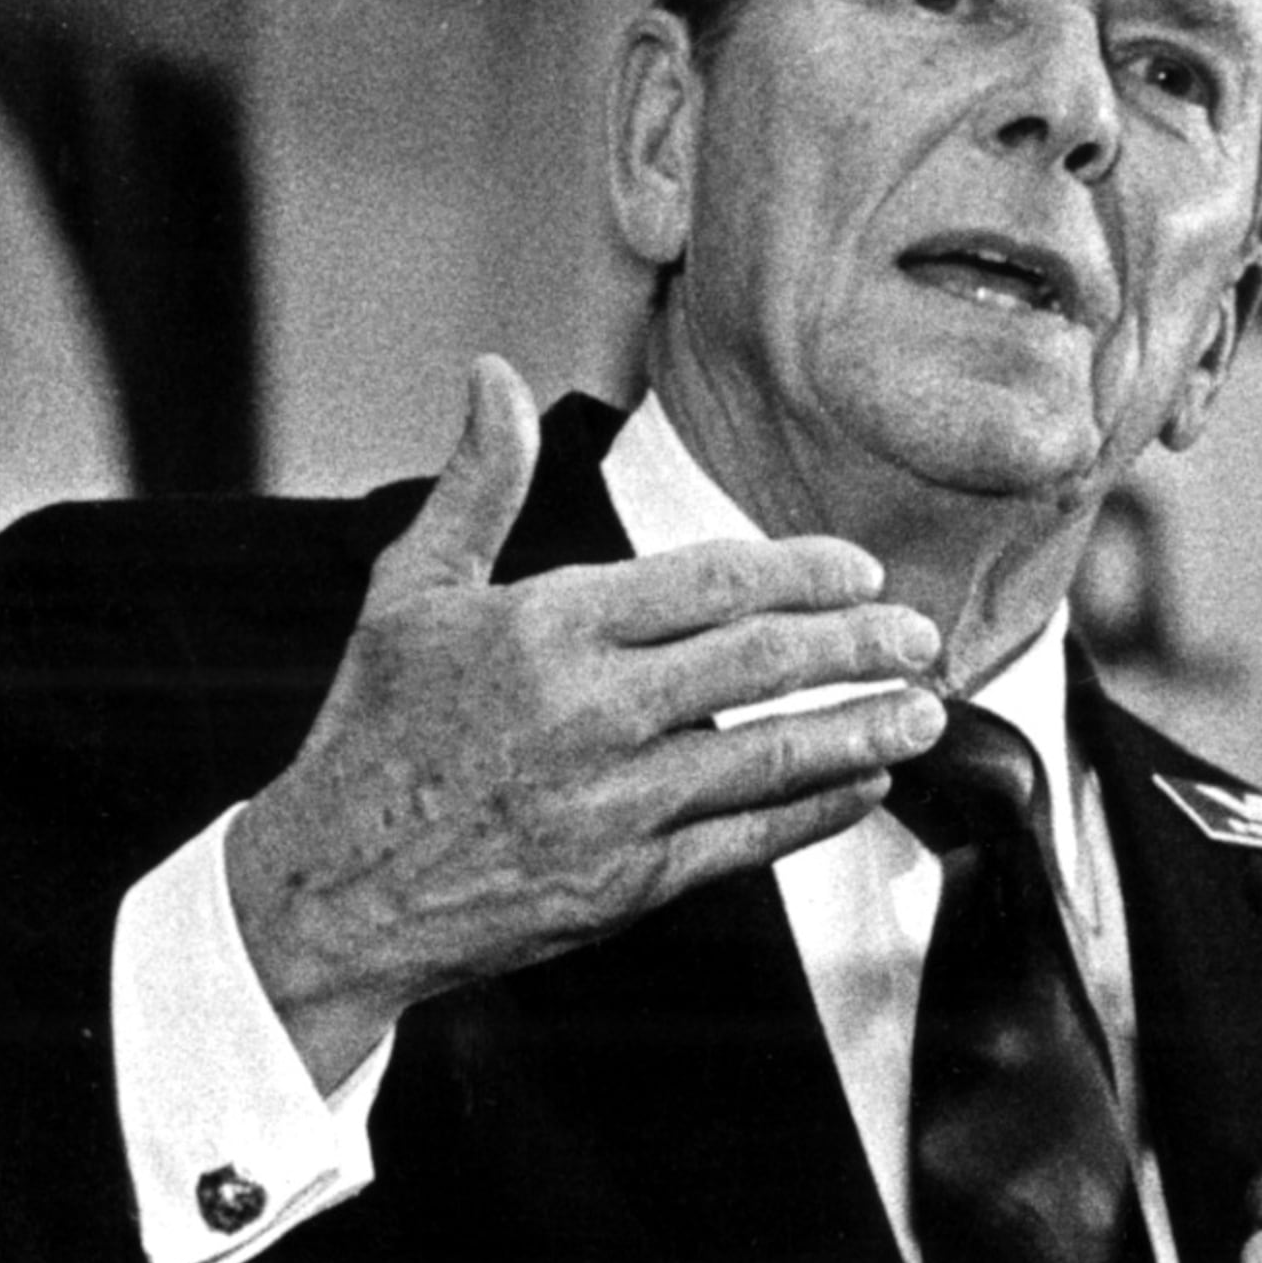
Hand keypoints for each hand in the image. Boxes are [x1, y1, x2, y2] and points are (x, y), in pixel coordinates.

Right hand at [227, 357, 946, 1089]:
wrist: (336, 888)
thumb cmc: (377, 730)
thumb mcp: (410, 592)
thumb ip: (477, 485)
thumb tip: (491, 374)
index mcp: (547, 627)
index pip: (711, 583)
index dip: (803, 573)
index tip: (859, 572)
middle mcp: (590, 711)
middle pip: (762, 663)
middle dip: (860, 645)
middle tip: (921, 633)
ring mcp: (615, 803)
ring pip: (772, 756)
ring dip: (863, 729)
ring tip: (925, 710)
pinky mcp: (628, 884)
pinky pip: (748, 840)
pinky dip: (817, 809)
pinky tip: (865, 785)